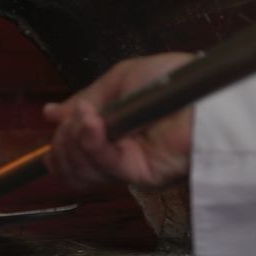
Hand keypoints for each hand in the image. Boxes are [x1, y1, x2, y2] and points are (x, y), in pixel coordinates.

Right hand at [43, 53, 195, 188]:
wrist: (205, 93)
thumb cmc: (171, 80)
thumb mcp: (118, 80)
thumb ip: (85, 99)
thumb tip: (50, 114)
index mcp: (113, 133)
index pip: (72, 151)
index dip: (59, 140)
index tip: (54, 120)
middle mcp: (118, 154)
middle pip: (71, 165)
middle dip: (63, 139)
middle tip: (77, 116)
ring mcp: (128, 167)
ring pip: (81, 170)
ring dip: (74, 140)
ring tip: (87, 116)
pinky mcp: (140, 175)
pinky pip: (105, 165)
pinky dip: (91, 142)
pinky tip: (93, 122)